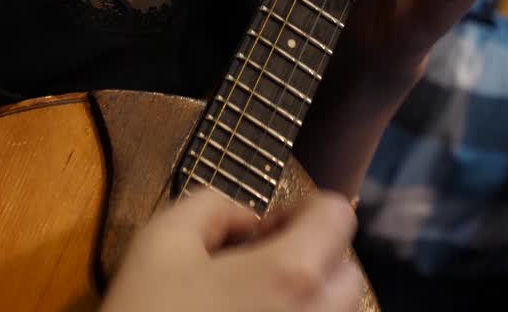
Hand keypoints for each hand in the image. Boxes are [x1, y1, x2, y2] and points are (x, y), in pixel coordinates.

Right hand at [103, 189, 362, 311]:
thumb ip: (213, 206)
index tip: (266, 228)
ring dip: (308, 297)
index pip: (336, 217)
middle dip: (312, 256)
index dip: (304, 209)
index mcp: (291, 273)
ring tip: (252, 301)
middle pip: (346, 272)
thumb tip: (248, 219)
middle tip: (259, 264)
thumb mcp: (161, 240)